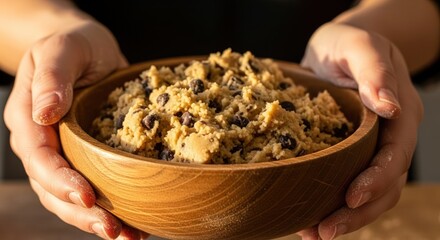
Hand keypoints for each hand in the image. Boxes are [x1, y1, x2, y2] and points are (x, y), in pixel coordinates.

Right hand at [4, 20, 146, 238]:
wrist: (87, 48)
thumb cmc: (74, 44)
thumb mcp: (64, 49)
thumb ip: (53, 78)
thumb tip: (45, 112)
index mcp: (29, 118)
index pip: (39, 158)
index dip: (61, 182)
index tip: (88, 198)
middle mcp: (43, 142)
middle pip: (52, 188)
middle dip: (82, 213)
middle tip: (114, 230)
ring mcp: (64, 153)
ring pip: (70, 197)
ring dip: (96, 220)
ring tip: (127, 236)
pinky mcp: (86, 156)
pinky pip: (92, 186)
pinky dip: (111, 206)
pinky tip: (134, 221)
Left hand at [299, 23, 422, 238]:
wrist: (336, 47)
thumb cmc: (346, 42)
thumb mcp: (359, 45)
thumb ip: (375, 73)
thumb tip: (391, 108)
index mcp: (399, 114)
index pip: (394, 155)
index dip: (376, 180)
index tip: (351, 199)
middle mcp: (388, 137)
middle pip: (384, 184)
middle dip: (357, 212)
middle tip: (324, 232)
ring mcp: (369, 147)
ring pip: (368, 192)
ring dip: (344, 216)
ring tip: (313, 235)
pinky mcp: (348, 152)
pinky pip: (346, 182)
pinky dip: (329, 202)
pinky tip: (306, 218)